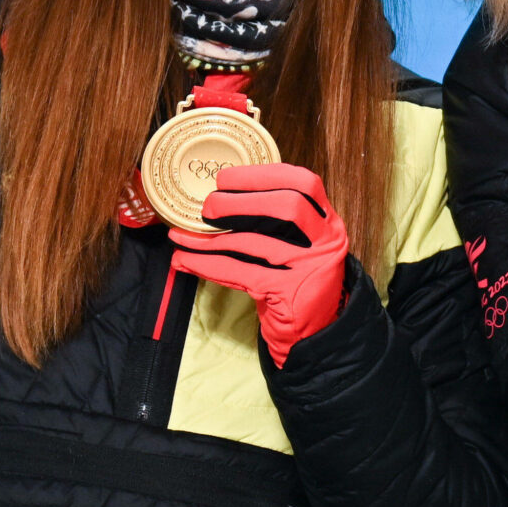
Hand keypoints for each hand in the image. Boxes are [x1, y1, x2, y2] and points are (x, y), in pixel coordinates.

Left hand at [170, 163, 349, 367]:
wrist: (312, 331)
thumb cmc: (294, 280)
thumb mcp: (298, 245)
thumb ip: (274, 221)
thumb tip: (219, 196)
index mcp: (326, 221)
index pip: (304, 184)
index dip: (264, 175)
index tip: (226, 178)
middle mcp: (325, 241)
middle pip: (286, 208)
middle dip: (240, 202)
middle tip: (206, 207)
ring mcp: (309, 268)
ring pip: (255, 243)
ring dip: (211, 239)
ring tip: (181, 236)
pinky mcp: (289, 294)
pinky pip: (241, 273)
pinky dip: (208, 265)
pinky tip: (186, 261)